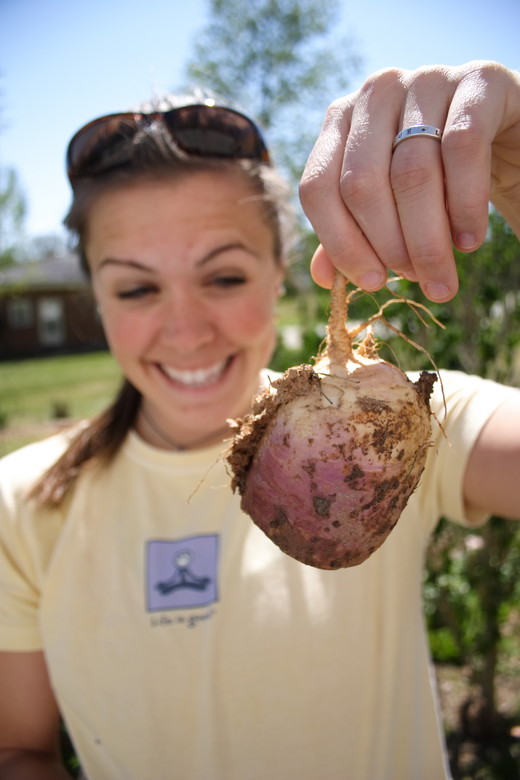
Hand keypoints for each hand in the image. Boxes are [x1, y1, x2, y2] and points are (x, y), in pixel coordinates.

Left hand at [299, 61, 519, 300]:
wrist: (510, 140)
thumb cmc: (442, 179)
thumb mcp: (392, 207)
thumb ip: (354, 235)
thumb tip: (323, 277)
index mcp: (340, 121)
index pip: (319, 188)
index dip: (341, 244)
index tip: (372, 283)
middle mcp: (376, 93)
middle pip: (362, 184)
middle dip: (388, 247)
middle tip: (416, 281)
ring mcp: (426, 80)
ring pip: (411, 173)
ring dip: (427, 239)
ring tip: (442, 277)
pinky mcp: (478, 81)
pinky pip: (462, 148)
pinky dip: (464, 206)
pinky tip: (469, 241)